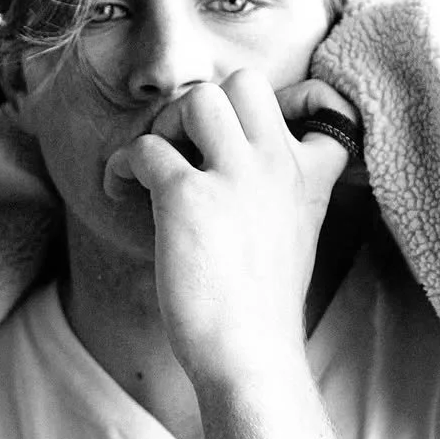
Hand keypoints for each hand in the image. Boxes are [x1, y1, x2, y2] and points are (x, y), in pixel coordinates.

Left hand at [103, 71, 357, 388]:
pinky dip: (122, 166)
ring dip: (166, 126)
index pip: (320, 104)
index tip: (253, 131)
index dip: (289, 102)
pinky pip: (144, 148)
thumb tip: (225, 177)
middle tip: (186, 151)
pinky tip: (119, 191)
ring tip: (154, 170)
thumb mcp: (295, 241)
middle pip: (243, 83)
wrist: (251, 356)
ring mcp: (234, 177)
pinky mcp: (187, 198)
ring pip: (197, 99)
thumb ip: (279, 197)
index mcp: (310, 177)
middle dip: (207, 106)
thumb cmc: (262, 311)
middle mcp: (277, 165)